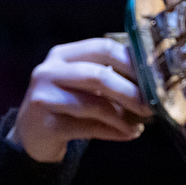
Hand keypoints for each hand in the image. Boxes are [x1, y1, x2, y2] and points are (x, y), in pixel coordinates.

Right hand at [9, 38, 153, 162]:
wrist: (31, 136)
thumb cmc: (65, 108)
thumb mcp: (82, 87)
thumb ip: (108, 80)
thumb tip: (150, 86)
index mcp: (63, 55)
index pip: (103, 47)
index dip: (131, 61)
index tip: (154, 77)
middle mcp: (50, 71)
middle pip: (98, 75)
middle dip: (130, 91)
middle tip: (151, 105)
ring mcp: (45, 97)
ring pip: (93, 104)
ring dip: (122, 117)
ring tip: (139, 125)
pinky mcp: (47, 124)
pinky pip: (88, 128)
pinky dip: (113, 132)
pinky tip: (128, 134)